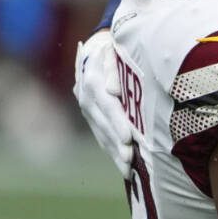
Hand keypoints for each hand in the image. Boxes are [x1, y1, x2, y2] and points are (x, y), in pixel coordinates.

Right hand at [73, 30, 133, 174]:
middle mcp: (86, 97)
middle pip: (104, 124)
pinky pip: (101, 137)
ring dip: (115, 154)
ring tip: (129, 170)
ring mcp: (87, 109)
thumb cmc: (115, 48)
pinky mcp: (91, 118)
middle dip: (117, 144)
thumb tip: (114, 91)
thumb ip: (114, 69)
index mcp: (93, 80)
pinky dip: (113, 152)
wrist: (97, 48)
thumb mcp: (115, 52)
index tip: (128, 138)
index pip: (107, 105)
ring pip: (101, 134)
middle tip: (131, 161)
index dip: (117, 123)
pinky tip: (124, 167)